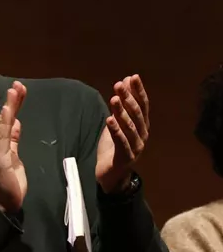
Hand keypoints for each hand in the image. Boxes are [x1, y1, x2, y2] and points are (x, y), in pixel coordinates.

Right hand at [0, 81, 27, 213]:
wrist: (4, 204)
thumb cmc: (10, 184)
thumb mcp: (15, 158)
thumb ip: (13, 140)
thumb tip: (16, 123)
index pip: (7, 120)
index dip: (13, 105)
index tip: (19, 90)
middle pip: (4, 119)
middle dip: (11, 101)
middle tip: (18, 85)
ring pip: (2, 125)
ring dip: (9, 108)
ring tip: (14, 92)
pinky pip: (2, 138)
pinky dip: (4, 124)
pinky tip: (8, 113)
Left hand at [96, 74, 149, 193]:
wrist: (111, 175)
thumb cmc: (113, 147)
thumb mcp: (116, 123)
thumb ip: (120, 105)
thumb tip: (124, 82)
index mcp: (142, 126)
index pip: (142, 105)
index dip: (138, 91)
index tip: (133, 77)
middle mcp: (142, 135)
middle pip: (137, 114)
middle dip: (128, 98)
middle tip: (119, 85)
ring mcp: (136, 147)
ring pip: (130, 127)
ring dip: (122, 112)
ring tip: (114, 99)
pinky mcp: (127, 157)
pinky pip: (121, 142)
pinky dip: (116, 131)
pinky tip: (109, 120)